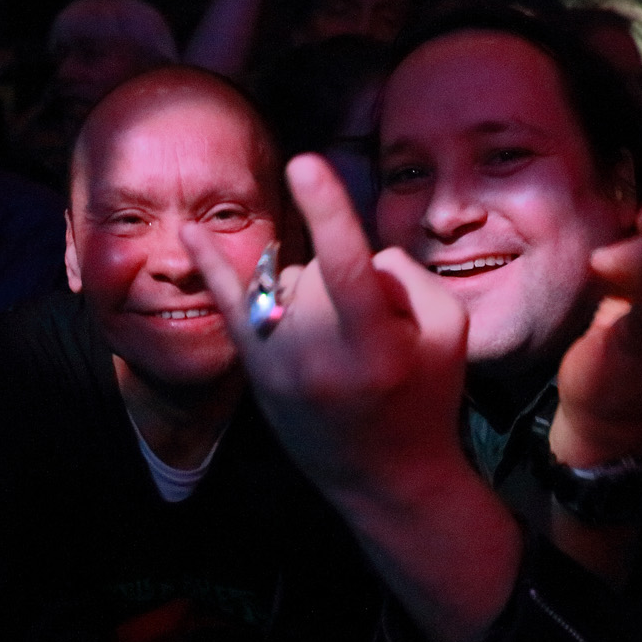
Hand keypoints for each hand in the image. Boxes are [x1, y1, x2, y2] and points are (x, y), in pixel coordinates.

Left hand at [183, 154, 465, 499]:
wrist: (385, 478)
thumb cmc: (426, 398)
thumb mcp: (450, 332)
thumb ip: (408, 275)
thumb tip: (354, 249)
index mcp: (377, 348)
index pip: (347, 268)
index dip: (327, 214)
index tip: (305, 163)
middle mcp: (320, 356)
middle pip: (323, 267)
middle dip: (353, 280)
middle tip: (377, 336)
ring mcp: (280, 364)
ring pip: (292, 278)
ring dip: (318, 290)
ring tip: (341, 346)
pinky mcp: (257, 368)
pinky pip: (232, 302)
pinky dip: (213, 265)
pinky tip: (191, 234)